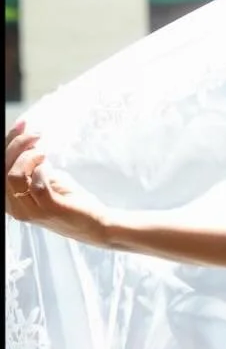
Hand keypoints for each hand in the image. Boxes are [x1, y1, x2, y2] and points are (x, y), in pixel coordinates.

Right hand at [5, 120, 107, 243]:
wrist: (94, 224)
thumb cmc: (70, 201)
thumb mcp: (46, 179)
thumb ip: (33, 167)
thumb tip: (29, 143)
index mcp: (11, 199)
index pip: (0, 169)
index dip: (8, 144)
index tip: (22, 125)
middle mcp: (14, 207)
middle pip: (3, 170)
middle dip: (17, 145)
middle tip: (36, 133)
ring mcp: (30, 211)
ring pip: (14, 177)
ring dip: (28, 157)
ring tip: (44, 151)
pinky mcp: (49, 210)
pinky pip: (37, 186)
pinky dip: (41, 171)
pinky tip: (48, 165)